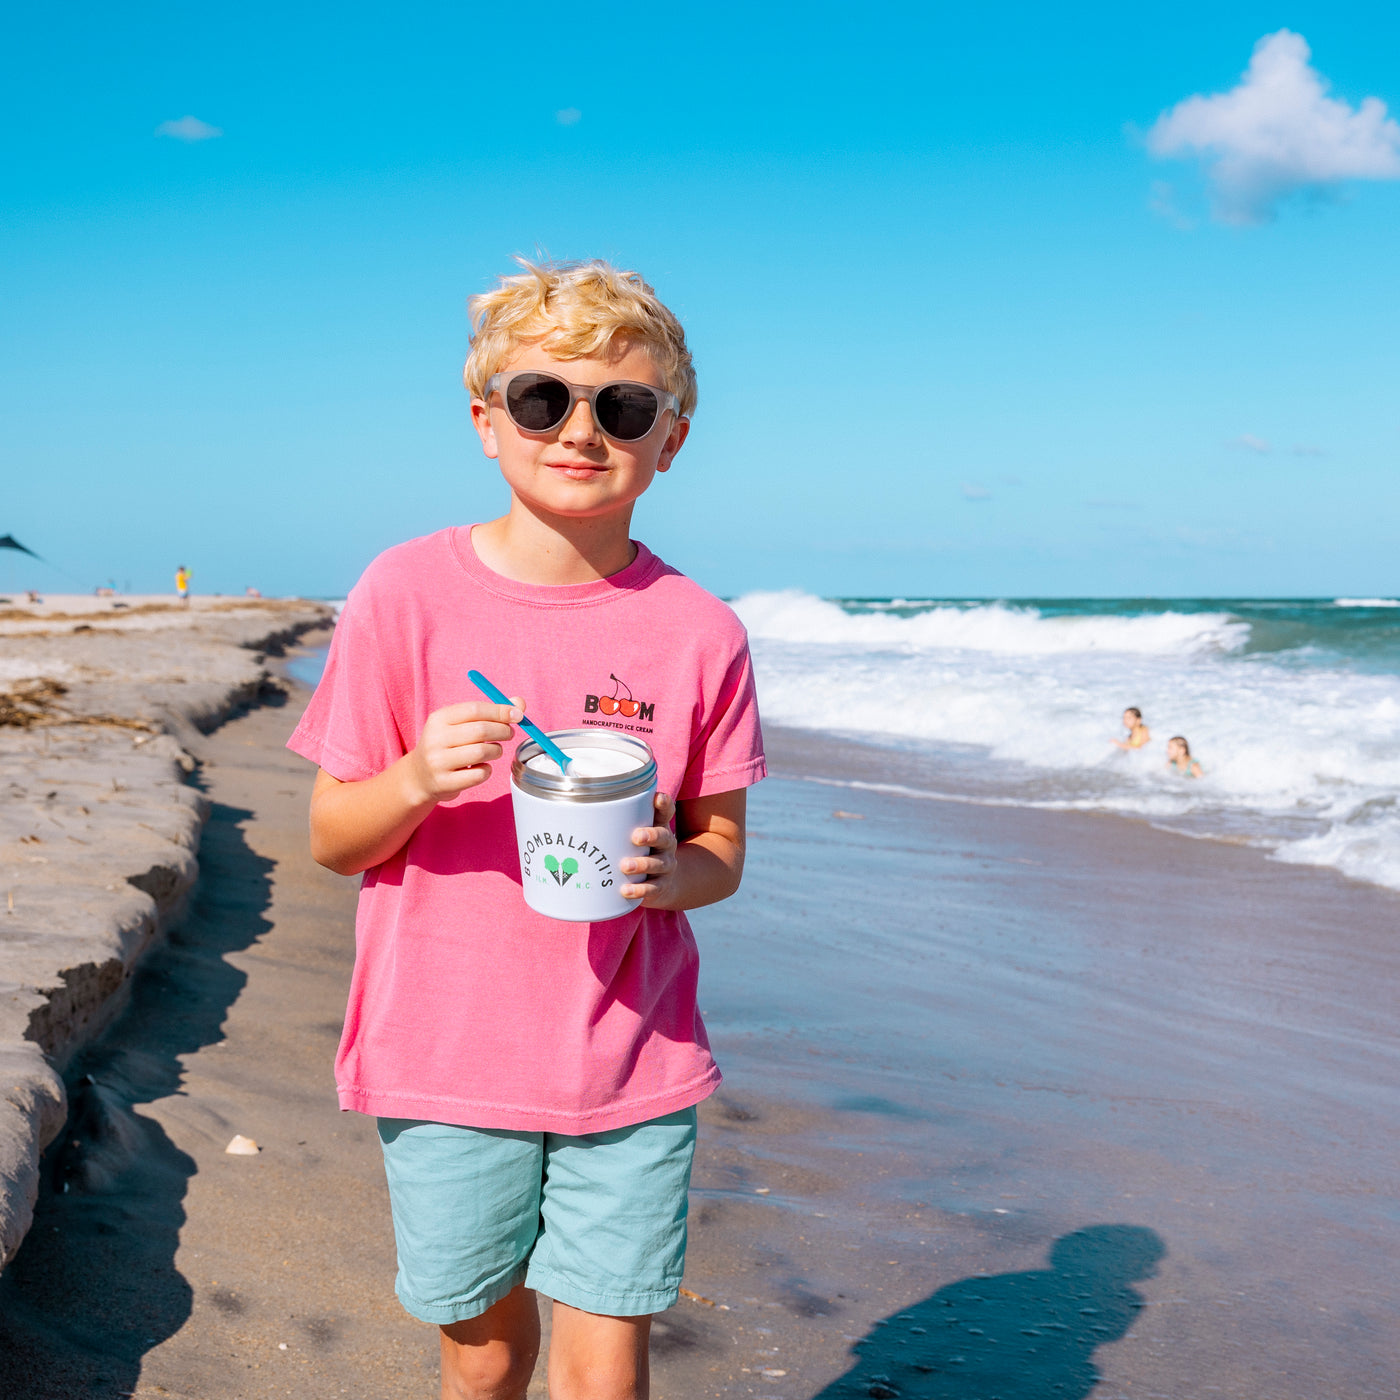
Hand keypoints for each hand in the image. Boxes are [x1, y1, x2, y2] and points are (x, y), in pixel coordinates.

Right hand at [404, 699, 521, 803]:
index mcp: (438, 719)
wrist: (420, 777)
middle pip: (481, 730)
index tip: (518, 715)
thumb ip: (490, 713)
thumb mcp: (461, 724)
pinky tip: (480, 767)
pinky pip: (479, 774)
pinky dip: (486, 770)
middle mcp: (435, 739)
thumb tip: (519, 704)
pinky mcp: (444, 782)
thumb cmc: (447, 745)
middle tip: (509, 733)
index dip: (500, 711)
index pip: (474, 709)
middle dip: (503, 730)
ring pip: (482, 752)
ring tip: (493, 751)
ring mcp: (438, 762)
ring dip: (496, 751)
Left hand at [620, 792, 677, 905]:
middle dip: (651, 835)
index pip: (666, 812)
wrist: (661, 884)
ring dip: (642, 864)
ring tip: (625, 866)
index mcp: (659, 828)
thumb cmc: (639, 852)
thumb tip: (568, 815)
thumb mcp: (633, 837)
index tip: (657, 798)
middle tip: (636, 836)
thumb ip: (613, 826)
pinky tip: (625, 889)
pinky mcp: (661, 886)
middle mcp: (666, 845)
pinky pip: (653, 888)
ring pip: (659, 863)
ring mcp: (665, 866)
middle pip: (664, 837)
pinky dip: (640, 889)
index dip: (664, 804)